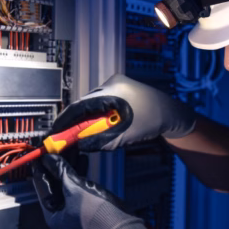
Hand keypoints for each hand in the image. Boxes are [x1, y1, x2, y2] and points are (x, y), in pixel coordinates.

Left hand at [30, 154, 152, 228]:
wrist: (118, 224)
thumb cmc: (94, 213)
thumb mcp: (73, 188)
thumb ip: (60, 171)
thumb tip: (48, 158)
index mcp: (52, 212)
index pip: (41, 185)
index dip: (40, 167)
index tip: (39, 153)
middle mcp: (60, 210)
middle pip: (53, 182)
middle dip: (55, 164)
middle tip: (53, 147)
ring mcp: (73, 206)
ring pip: (66, 181)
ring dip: (67, 165)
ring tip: (67, 148)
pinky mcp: (85, 201)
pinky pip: (77, 183)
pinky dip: (78, 171)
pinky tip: (80, 158)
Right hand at [51, 74, 195, 150]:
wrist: (171, 114)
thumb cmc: (152, 123)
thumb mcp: (124, 136)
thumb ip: (100, 140)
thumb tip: (78, 144)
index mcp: (113, 90)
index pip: (81, 105)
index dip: (66, 120)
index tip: (56, 132)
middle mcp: (112, 83)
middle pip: (84, 103)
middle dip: (74, 121)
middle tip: (64, 137)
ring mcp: (115, 85)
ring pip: (92, 104)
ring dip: (85, 119)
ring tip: (77, 134)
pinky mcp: (118, 91)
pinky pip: (100, 103)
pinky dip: (95, 115)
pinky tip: (93, 126)